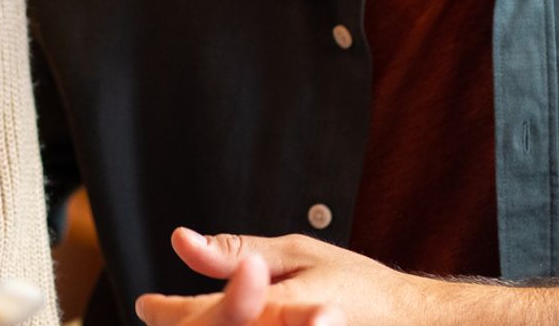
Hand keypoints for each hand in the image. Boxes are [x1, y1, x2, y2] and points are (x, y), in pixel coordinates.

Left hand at [135, 228, 422, 325]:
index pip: (205, 315)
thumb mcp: (295, 254)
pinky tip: (225, 323)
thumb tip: (181, 241)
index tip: (148, 305)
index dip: (168, 312)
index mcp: (277, 310)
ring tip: (185, 320)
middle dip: (184, 323)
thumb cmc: (356, 286)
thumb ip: (236, 252)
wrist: (410, 324)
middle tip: (159, 313)